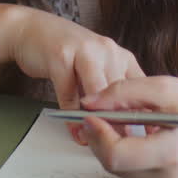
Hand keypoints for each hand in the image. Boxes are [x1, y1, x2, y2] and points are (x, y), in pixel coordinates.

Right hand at [8, 8, 143, 141]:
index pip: (143, 88)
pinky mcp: (61, 56)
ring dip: (98, 120)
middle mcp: (107, 50)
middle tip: (120, 146)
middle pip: (122, 92)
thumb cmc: (64, 54)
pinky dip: (71, 116)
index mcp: (120, 56)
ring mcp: (84, 50)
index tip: (146, 137)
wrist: (30, 30)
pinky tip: (75, 129)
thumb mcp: (96, 70)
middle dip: (121, 122)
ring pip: (98, 93)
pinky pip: (69, 93)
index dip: (145, 114)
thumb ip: (109, 95)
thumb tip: (123, 132)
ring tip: (98, 140)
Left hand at [80, 76, 177, 177]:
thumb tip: (92, 101)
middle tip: (100, 114)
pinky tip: (137, 137)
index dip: (96, 133)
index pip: (116, 155)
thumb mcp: (168, 88)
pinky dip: (128, 156)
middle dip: (100, 138)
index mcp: (172, 153)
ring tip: (122, 122)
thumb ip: (125, 92)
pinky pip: (135, 176)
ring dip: (112, 147)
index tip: (90, 113)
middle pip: (113, 166)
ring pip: (121, 172)